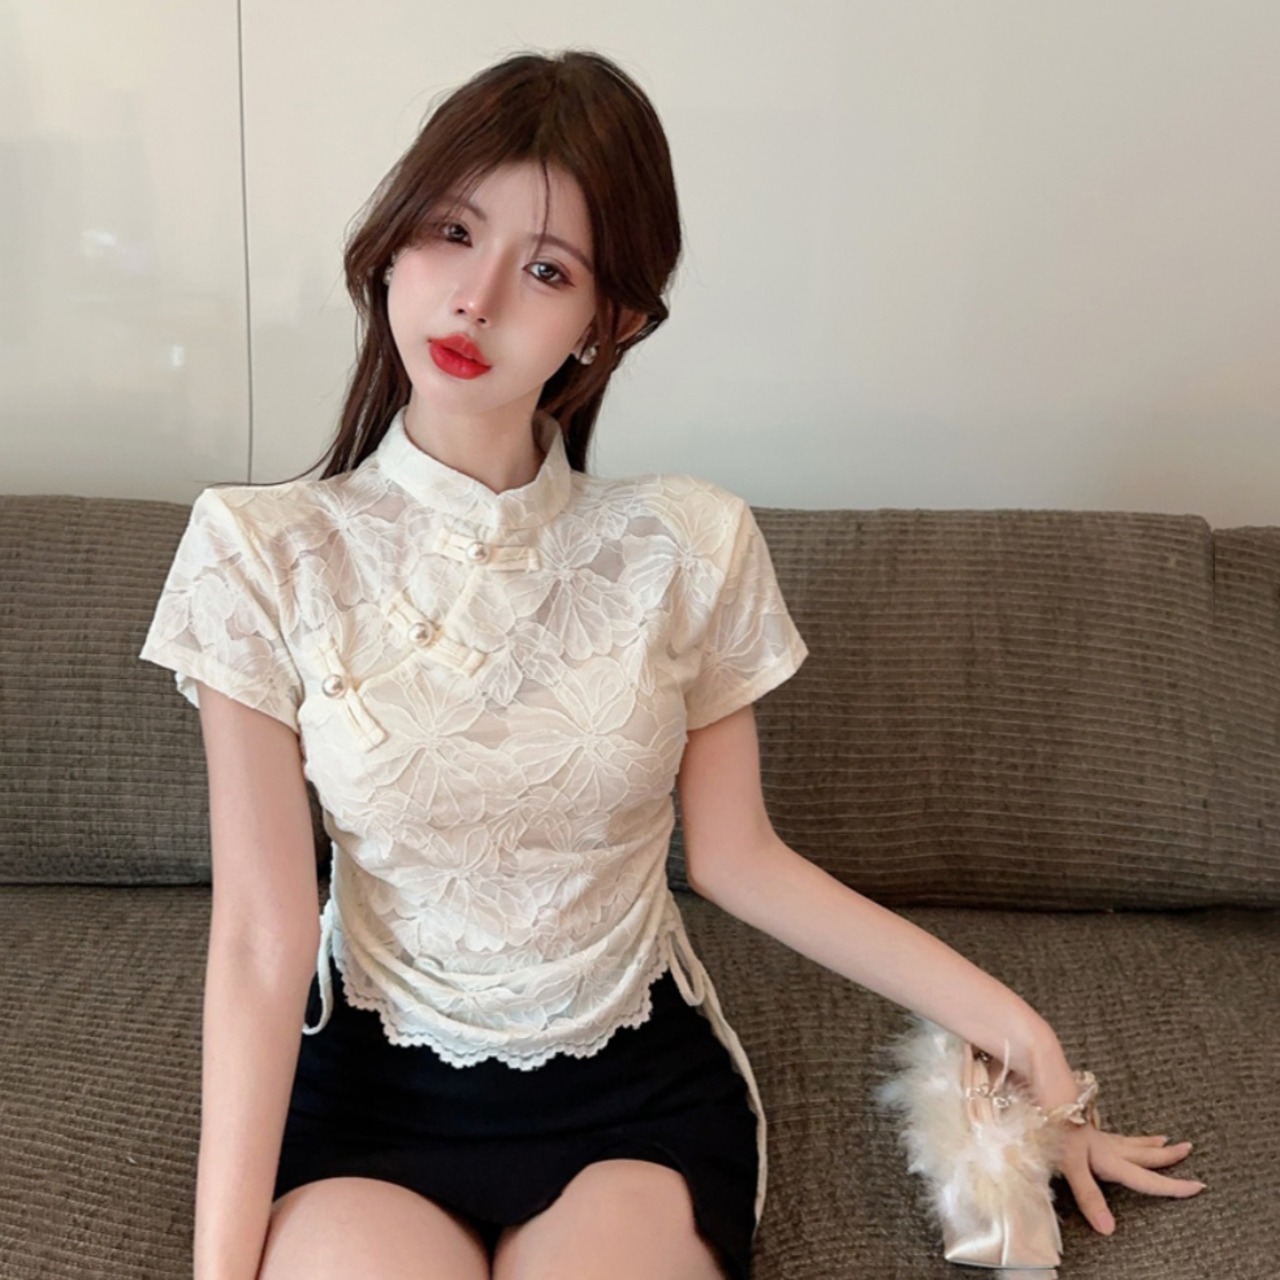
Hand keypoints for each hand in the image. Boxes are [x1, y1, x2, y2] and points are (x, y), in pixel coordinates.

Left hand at [1054, 1122, 1204, 1234]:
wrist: (1041, 1094)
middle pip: (1143, 1154)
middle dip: (1167, 1156)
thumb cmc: (1054, 1130)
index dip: (1172, 1186)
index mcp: (1109, 1159)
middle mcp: (1107, 1146)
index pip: (1146, 1178)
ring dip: (1149, 1143)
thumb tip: (1109, 1229)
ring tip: (1165, 1139)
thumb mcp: (1071, 1166)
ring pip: (1130, 1141)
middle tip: (1189, 1149)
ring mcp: (1095, 1135)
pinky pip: (1113, 1135)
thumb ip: (1090, 1197)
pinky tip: (1117, 1135)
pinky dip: (1125, 1136)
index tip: (1198, 1187)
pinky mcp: (1082, 1126)